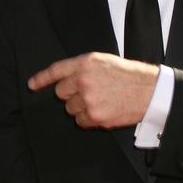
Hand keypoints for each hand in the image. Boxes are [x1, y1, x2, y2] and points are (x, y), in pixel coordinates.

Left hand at [28, 52, 159, 128]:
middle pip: (61, 93)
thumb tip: (65, 80)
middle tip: (89, 92)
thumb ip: (84, 69)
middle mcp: (84, 80)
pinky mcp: (95, 116)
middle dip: (71, 94)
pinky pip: (81, 121)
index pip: (57, 70)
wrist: (150, 91)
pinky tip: (104, 111)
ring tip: (101, 101)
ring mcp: (88, 99)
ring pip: (70, 108)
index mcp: (86, 63)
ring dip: (81, 107)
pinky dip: (89, 119)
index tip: (32, 85)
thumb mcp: (105, 62)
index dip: (42, 78)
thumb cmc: (129, 76)